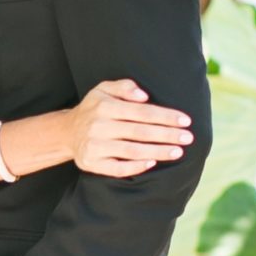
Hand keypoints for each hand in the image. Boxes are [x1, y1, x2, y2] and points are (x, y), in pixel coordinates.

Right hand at [68, 79, 193, 176]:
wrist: (67, 132)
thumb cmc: (94, 109)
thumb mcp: (103, 89)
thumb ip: (124, 87)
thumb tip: (144, 95)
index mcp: (104, 106)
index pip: (142, 112)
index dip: (165, 116)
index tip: (185, 121)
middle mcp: (99, 126)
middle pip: (140, 132)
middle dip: (167, 135)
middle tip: (188, 138)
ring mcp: (95, 146)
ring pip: (132, 151)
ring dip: (157, 152)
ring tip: (177, 152)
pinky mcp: (92, 163)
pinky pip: (117, 168)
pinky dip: (136, 167)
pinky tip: (153, 163)